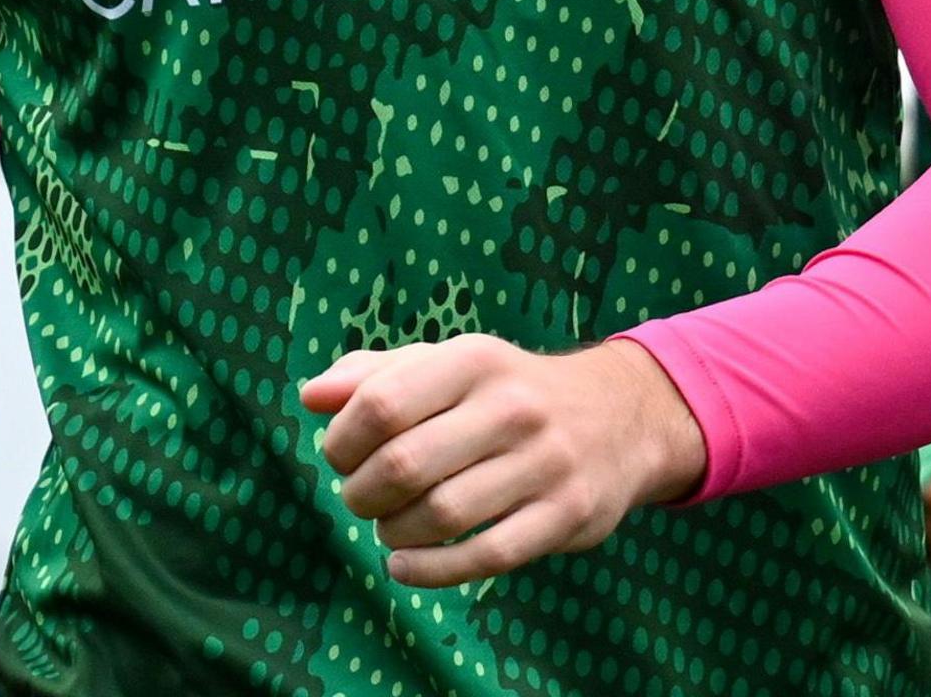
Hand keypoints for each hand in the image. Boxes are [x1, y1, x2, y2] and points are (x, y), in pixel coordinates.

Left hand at [299, 336, 706, 587]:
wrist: (620, 417)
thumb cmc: (507, 392)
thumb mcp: (448, 364)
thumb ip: (374, 375)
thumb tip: (309, 397)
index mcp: (473, 360)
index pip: (382, 403)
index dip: (342, 440)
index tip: (339, 456)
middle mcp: (512, 408)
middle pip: (405, 463)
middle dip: (361, 493)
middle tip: (359, 499)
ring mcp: (545, 464)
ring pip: (442, 514)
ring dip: (394, 532)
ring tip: (388, 527)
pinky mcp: (566, 516)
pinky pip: (487, 556)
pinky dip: (432, 570)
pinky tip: (404, 566)